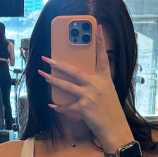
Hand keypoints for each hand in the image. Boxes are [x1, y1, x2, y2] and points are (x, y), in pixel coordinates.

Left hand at [37, 26, 130, 145]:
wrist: (115, 128)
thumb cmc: (111, 110)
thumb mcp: (107, 92)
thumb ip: (96, 83)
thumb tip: (80, 78)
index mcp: (105, 79)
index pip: (103, 57)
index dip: (101, 42)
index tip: (98, 28)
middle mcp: (97, 85)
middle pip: (74, 71)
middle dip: (58, 64)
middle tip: (46, 59)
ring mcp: (90, 96)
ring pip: (66, 86)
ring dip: (52, 80)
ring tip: (43, 75)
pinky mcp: (84, 108)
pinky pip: (67, 106)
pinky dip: (59, 106)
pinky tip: (52, 104)